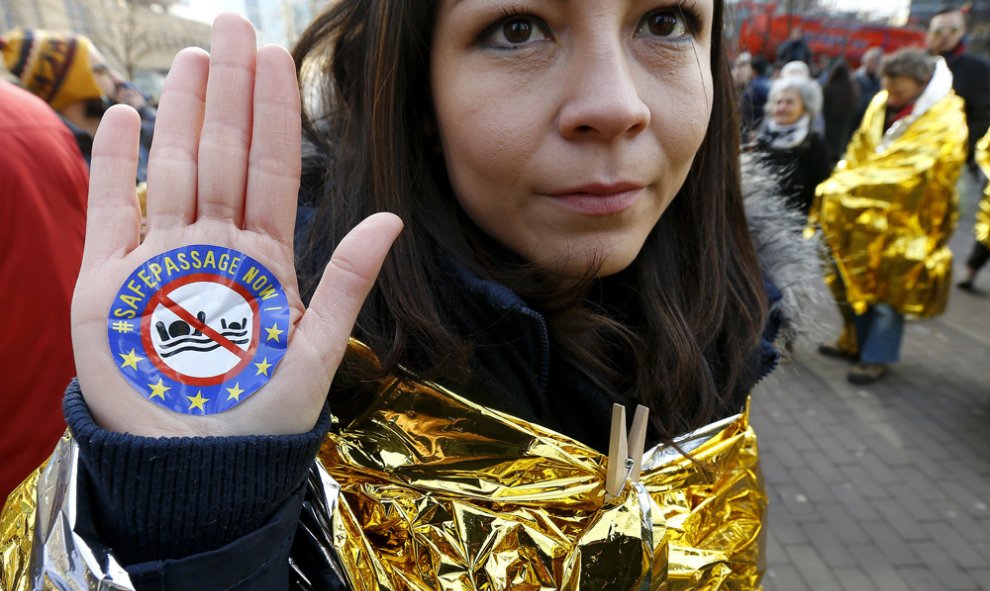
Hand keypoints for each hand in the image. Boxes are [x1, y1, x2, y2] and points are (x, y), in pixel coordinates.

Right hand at [71, 14, 401, 436]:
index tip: (275, 57)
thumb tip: (390, 219)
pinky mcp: (110, 284)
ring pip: (173, 170)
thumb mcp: (319, 350)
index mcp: (265, 258)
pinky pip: (112, 212)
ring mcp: (161, 259)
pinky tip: (127, 118)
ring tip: (191, 60)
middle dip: (230, 93)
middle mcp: (214, 247)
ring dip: (182, 114)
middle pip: (223, 155)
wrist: (198, 468)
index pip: (272, 169)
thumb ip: (348, 282)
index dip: (275, 112)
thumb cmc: (262, 416)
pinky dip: (117, 166)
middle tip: (232, 26)